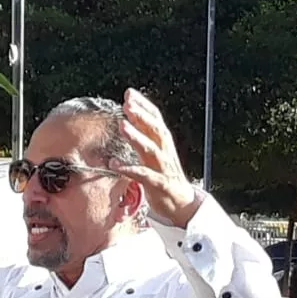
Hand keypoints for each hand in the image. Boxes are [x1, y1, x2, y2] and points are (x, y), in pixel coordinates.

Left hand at [107, 88, 198, 227]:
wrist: (181, 203)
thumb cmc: (164, 177)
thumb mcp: (155, 154)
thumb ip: (144, 138)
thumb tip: (127, 121)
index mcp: (163, 143)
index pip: (155, 118)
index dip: (144, 105)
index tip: (129, 93)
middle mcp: (165, 152)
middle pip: (155, 129)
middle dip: (141, 115)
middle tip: (127, 104)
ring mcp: (163, 168)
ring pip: (151, 149)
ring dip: (136, 137)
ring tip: (122, 126)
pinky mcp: (158, 184)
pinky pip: (143, 175)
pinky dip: (129, 169)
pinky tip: (114, 165)